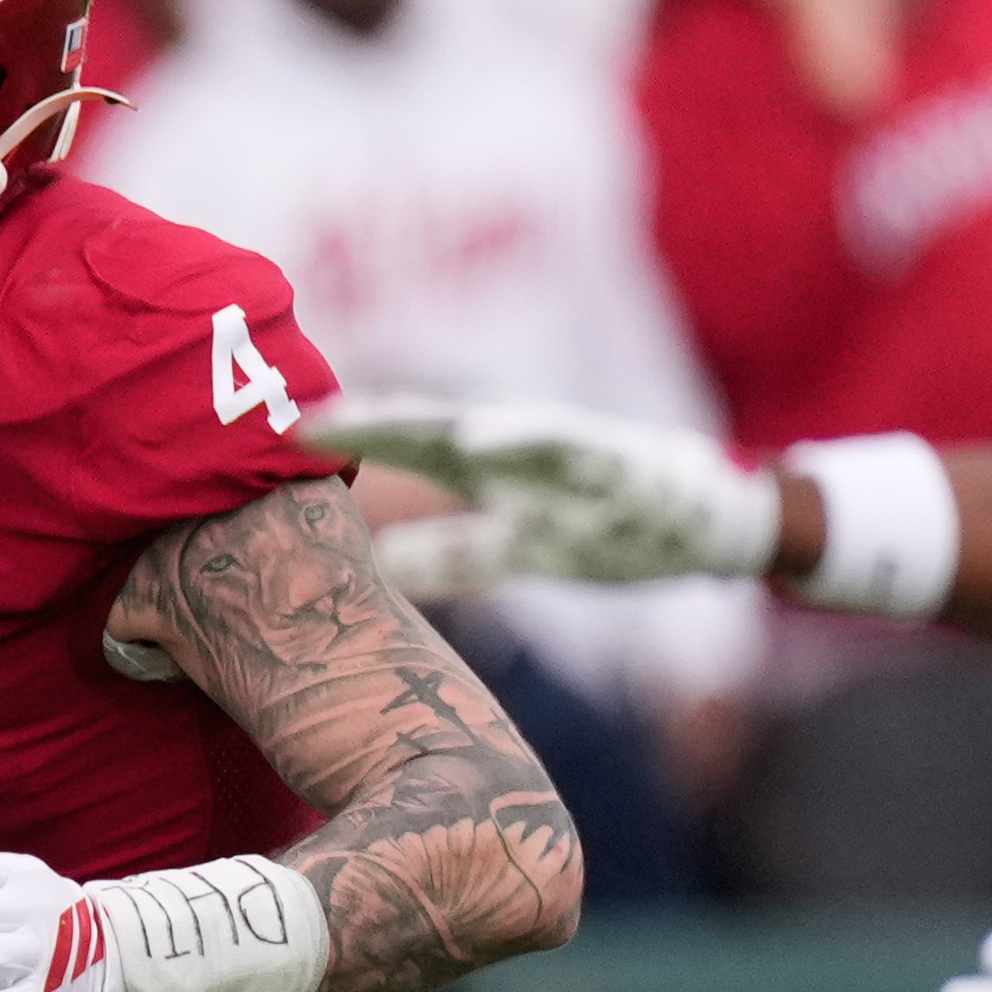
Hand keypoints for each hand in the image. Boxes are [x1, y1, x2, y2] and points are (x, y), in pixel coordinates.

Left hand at [316, 398, 780, 599]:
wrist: (714, 517)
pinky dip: (519, 440)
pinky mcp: (618, 464)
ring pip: (484, 430)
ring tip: (368, 422)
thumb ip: (452, 554)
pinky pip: (565, 450)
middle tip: (296, 422)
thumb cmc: (608, 525)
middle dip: (363, 425)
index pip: (402, 450)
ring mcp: (566, 452)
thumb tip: (379, 569)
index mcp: (490, 466)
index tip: (277, 447)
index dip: (344, 447)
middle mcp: (518, 449)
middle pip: (427, 430)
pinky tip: (478, 440)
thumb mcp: (521, 547)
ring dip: (425, 425)